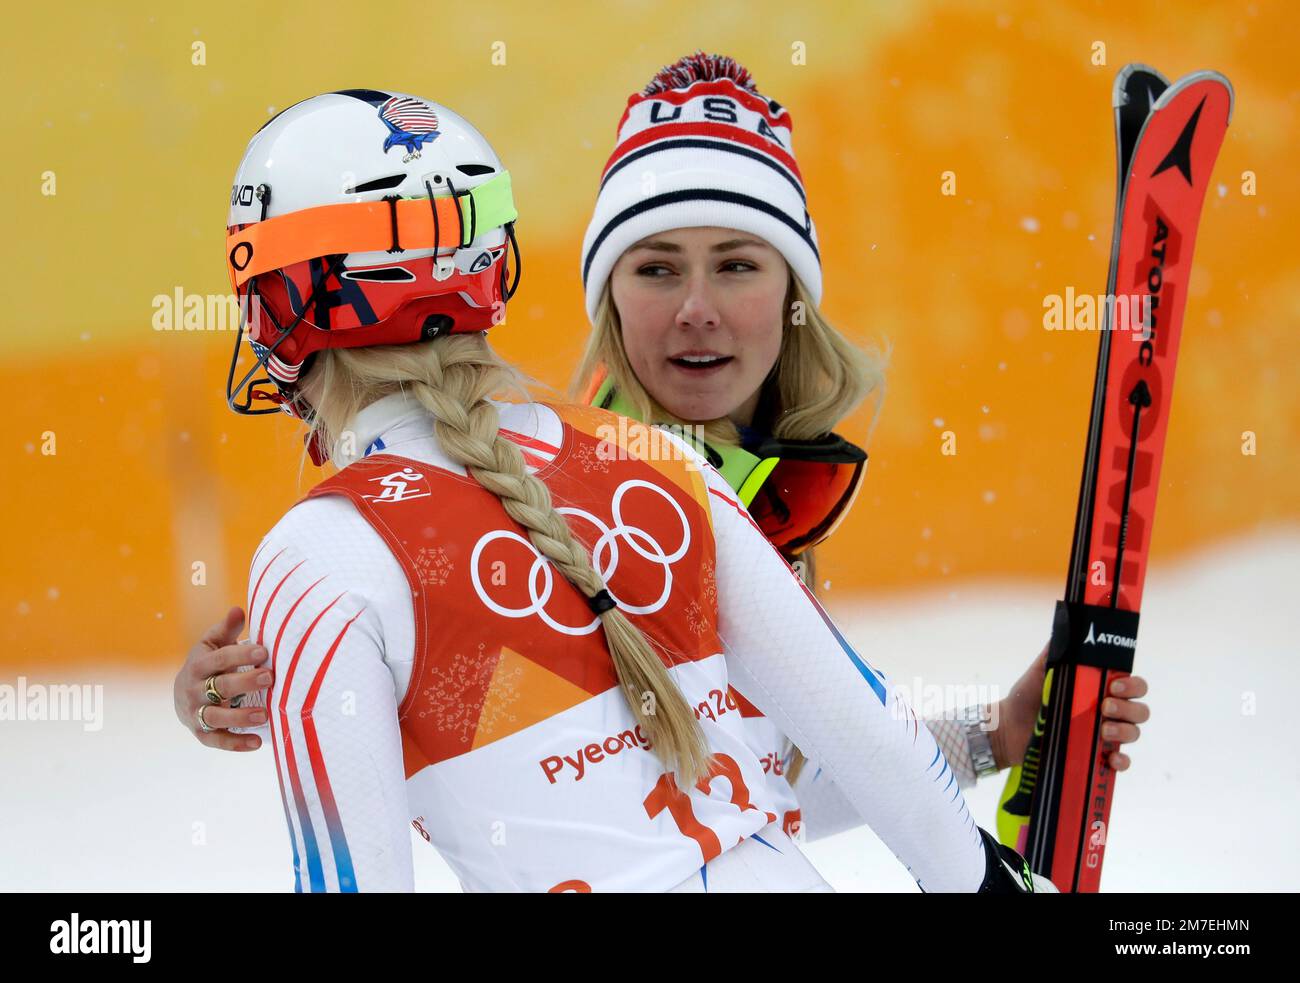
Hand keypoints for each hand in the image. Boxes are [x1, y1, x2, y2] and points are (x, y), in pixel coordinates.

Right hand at [173, 606, 272, 750]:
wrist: (182, 693)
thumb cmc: (208, 664)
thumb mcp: (213, 644)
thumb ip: (226, 630)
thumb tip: (238, 610)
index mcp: (199, 665)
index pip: (219, 659)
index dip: (240, 655)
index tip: (264, 651)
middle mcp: (195, 690)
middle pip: (219, 687)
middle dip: (245, 682)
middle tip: (270, 678)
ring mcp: (196, 713)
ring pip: (216, 717)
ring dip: (240, 717)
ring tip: (264, 714)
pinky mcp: (201, 733)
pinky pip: (216, 741)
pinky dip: (235, 744)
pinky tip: (256, 743)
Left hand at [990, 642, 1149, 771]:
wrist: (1008, 727)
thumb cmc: (1027, 696)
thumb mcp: (1041, 670)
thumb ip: (1055, 651)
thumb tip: (1068, 625)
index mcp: (1099, 689)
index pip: (1133, 685)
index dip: (1133, 685)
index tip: (1113, 686)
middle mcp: (1108, 711)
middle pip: (1140, 710)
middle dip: (1129, 708)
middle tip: (1105, 706)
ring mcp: (1103, 735)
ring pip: (1134, 733)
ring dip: (1125, 731)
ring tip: (1102, 730)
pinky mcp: (1095, 756)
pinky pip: (1121, 762)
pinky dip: (1122, 761)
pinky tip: (1110, 758)